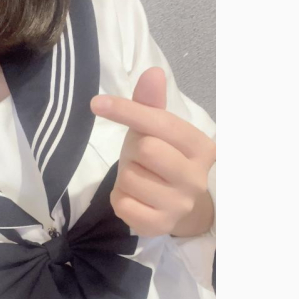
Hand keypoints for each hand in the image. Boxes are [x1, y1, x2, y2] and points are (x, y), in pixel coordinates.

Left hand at [90, 67, 215, 237]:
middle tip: (142, 159)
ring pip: (129, 178)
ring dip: (126, 176)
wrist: (177, 206)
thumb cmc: (164, 160)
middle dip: (134, 151)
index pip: (160, 123)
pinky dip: (120, 199)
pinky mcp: (160, 225)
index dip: (127, 110)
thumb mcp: (157, 131)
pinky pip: (122, 204)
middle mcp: (196, 177)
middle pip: (145, 149)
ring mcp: (180, 204)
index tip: (97, 103)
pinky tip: (135, 199)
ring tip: (141, 180)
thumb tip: (153, 73)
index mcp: (201, 147)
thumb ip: (151, 104)